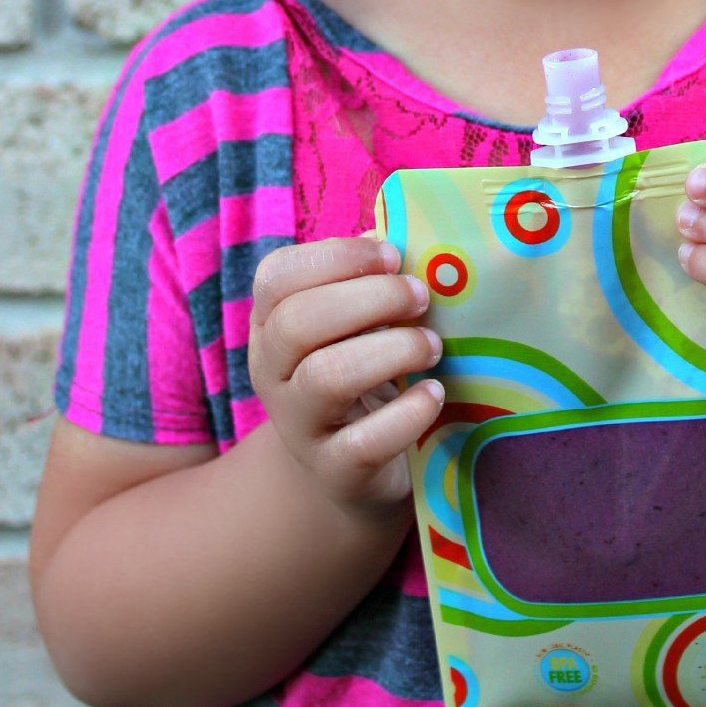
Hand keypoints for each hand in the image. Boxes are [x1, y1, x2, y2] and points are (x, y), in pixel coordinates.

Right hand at [249, 235, 444, 519]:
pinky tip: (434, 395)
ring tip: (432, 346)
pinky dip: (407, 413)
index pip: (276, 276)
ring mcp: (299, 426)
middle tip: (421, 297)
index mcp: (271, 324)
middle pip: (297, 323)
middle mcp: (272, 373)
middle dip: (370, 299)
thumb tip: (401, 234)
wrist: (350, 472)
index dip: (336, 256)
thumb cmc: (360, 374)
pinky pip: (364, 441)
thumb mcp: (356, 324)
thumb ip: (370, 279)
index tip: (391, 255)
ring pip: (325, 377)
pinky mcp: (336, 470)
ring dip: (391, 351)